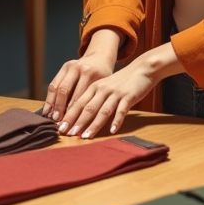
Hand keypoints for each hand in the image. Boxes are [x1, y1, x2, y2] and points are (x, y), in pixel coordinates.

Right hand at [41, 30, 120, 121]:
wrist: (100, 58)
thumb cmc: (105, 78)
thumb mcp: (104, 86)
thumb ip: (95, 100)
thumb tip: (85, 124)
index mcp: (91, 74)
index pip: (79, 96)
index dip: (73, 113)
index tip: (70, 126)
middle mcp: (79, 68)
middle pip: (65, 91)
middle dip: (60, 109)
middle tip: (58, 124)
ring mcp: (70, 66)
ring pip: (57, 87)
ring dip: (52, 105)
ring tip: (50, 118)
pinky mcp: (64, 67)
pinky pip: (54, 84)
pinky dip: (49, 98)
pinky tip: (47, 109)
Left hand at [58, 43, 182, 137]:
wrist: (142, 69)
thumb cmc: (122, 81)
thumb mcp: (105, 87)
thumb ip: (94, 99)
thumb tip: (80, 116)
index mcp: (94, 87)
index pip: (78, 103)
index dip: (69, 116)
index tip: (61, 127)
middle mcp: (103, 89)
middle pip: (87, 107)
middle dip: (76, 122)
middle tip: (67, 133)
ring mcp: (116, 93)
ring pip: (102, 110)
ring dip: (93, 125)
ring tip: (85, 136)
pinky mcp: (128, 96)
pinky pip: (121, 110)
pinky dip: (116, 121)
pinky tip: (112, 130)